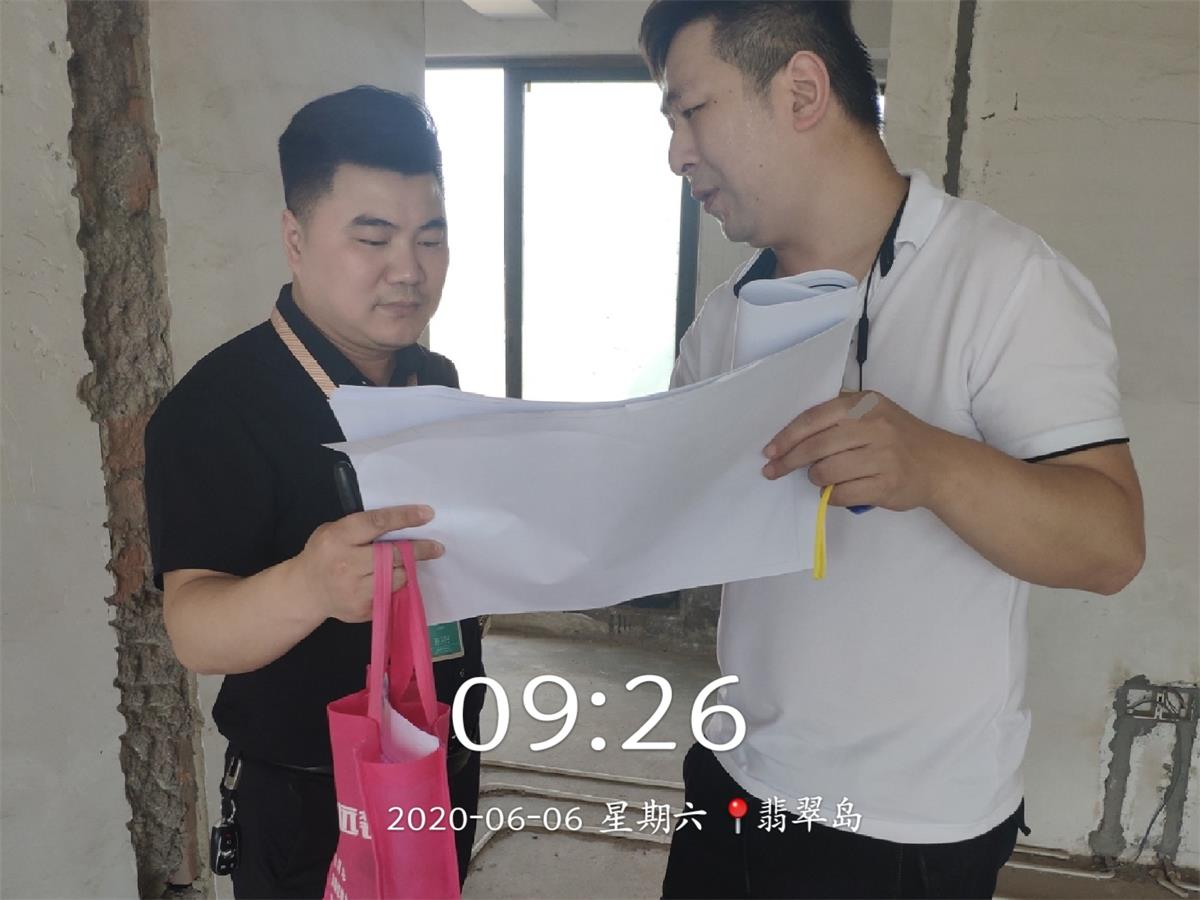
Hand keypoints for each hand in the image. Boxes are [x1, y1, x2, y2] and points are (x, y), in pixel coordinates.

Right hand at [293, 506, 443, 622]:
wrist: (306, 591)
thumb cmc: (324, 554)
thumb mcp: (333, 531)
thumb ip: (360, 527)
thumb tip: (401, 524)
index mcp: (337, 538)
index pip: (376, 524)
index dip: (404, 518)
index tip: (427, 514)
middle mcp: (346, 564)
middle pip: (392, 555)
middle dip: (418, 551)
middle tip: (436, 547)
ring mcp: (354, 590)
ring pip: (396, 577)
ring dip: (405, 570)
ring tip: (405, 565)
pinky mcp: (362, 609)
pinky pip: (390, 595)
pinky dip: (394, 587)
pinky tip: (388, 582)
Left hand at [761, 392, 950, 510]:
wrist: (939, 464)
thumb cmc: (896, 438)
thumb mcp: (872, 412)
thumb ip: (837, 417)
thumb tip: (790, 437)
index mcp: (865, 403)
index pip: (814, 418)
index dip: (787, 437)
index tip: (770, 451)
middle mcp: (875, 426)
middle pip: (816, 447)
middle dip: (790, 461)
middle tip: (774, 471)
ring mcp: (883, 456)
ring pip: (827, 472)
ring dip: (816, 479)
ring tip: (820, 478)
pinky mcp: (886, 484)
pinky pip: (842, 493)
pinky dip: (832, 495)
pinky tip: (836, 491)